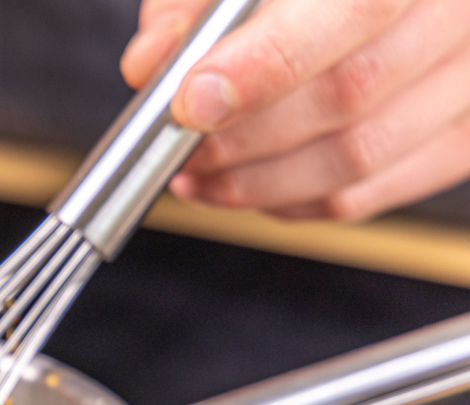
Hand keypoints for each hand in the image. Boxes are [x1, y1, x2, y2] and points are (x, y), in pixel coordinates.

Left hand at [121, 0, 469, 220]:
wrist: (360, 1)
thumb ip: (194, 5)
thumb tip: (151, 63)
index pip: (355, 10)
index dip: (264, 67)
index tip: (192, 103)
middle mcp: (457, 12)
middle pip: (351, 94)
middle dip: (244, 136)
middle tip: (179, 149)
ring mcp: (469, 80)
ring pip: (360, 157)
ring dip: (258, 182)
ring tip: (195, 177)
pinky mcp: (461, 139)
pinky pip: (370, 193)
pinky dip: (293, 201)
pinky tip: (243, 188)